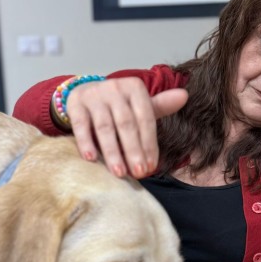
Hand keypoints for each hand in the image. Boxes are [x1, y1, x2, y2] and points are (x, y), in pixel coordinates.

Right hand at [66, 77, 187, 177]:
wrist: (85, 92)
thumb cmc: (117, 105)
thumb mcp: (138, 104)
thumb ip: (160, 105)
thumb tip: (185, 97)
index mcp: (134, 88)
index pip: (145, 119)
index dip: (149, 144)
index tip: (151, 167)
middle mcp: (114, 88)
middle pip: (126, 124)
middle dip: (133, 150)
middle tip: (138, 173)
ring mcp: (94, 95)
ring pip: (105, 127)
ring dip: (112, 152)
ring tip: (119, 172)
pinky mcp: (76, 104)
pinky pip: (81, 126)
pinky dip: (86, 142)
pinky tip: (91, 159)